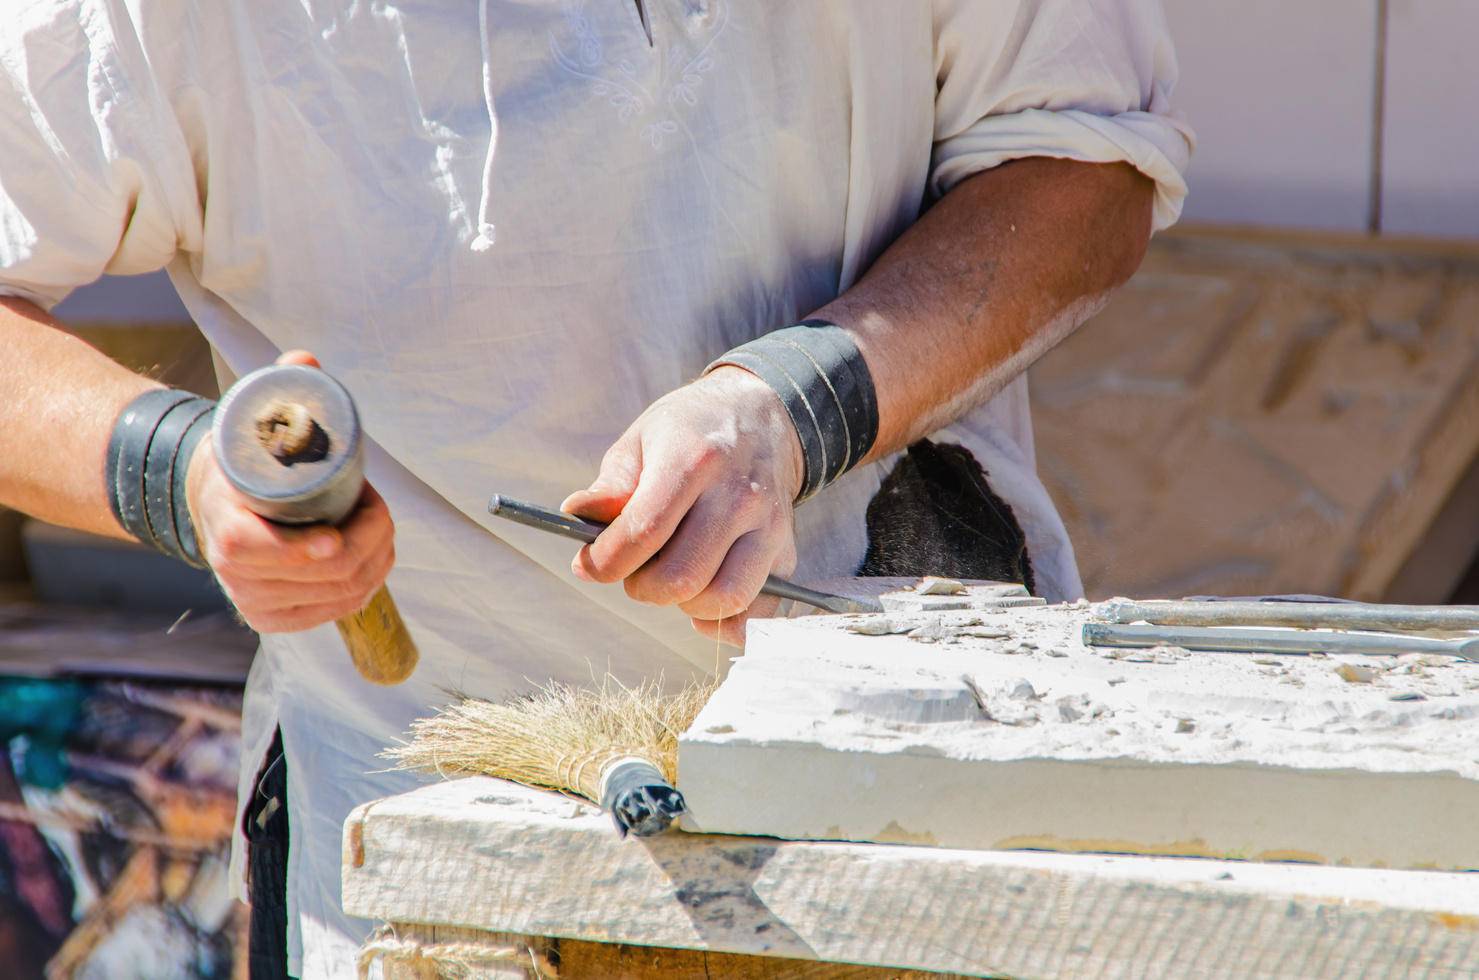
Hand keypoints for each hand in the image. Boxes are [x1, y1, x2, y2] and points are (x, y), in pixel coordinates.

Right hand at [186, 351, 395, 632]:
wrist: (214, 501)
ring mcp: (258, 603)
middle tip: (375, 503)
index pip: (259, 550)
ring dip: (376, 556)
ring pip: (343, 594)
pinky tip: (375, 555)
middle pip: (326, 573)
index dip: (309, 545)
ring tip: (375, 520)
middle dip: (369, 537)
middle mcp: (238, 576)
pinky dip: (369, 582)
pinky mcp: (278, 619)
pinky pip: (340, 610)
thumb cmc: (244, 461)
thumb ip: (278, 386)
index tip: (344, 522)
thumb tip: (305, 359)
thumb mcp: (251, 422)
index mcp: (227, 531)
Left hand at [562, 366, 803, 645]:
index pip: (644, 532)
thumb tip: (576, 517)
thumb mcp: (640, 440)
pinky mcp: (786, 550)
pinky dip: (726, 624)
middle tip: (634, 571)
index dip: (606, 561)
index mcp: (694, 460)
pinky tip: (702, 604)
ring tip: (670, 578)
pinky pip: (759, 611)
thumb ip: (610, 486)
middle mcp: (738, 494)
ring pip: (722, 599)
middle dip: (641, 587)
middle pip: (681, 575)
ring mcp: (769, 524)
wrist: (761, 414)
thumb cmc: (690, 430)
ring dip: (683, 605)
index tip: (589, 565)